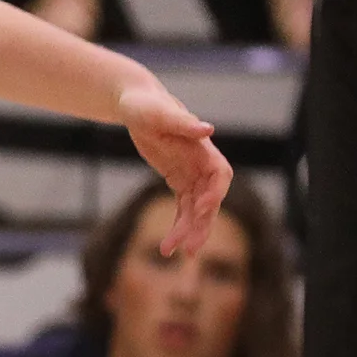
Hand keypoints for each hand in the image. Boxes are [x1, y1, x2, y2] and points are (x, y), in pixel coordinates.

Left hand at [115, 79, 230, 256]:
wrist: (136, 104)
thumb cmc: (147, 105)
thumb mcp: (160, 112)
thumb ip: (183, 122)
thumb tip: (207, 129)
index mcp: (202, 148)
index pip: (220, 174)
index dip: (216, 192)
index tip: (203, 208)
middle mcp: (201, 164)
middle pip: (209, 199)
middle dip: (201, 223)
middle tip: (189, 248)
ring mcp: (191, 174)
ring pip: (195, 209)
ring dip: (187, 231)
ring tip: (170, 252)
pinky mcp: (178, 180)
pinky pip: (182, 208)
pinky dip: (178, 226)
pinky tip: (168, 246)